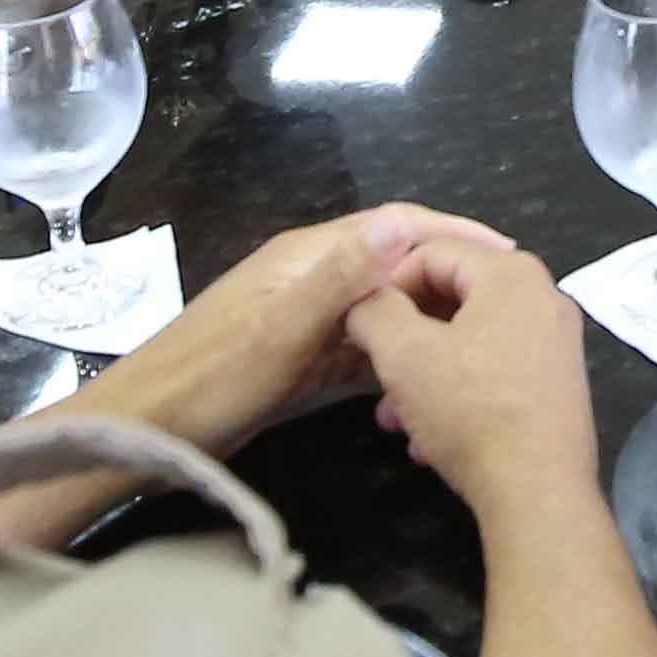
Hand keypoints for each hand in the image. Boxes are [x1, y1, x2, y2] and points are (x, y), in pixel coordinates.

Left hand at [120, 203, 515, 446]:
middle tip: (505, 312)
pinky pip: (362, 347)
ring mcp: (305, 318)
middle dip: (448, 280)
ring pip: (382, 308)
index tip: (509, 256)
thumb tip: (403, 222)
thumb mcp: (280, 329)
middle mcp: (311, 277)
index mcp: (308, 256)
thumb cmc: (212, 380)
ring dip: (425, 320)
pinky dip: (395, 356)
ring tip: (478, 345)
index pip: (396, 225)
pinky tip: (425, 380)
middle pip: (394, 265)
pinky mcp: (300, 358)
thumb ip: (341, 277)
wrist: (148, 433)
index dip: (453, 235)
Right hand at [344, 235, 607, 514]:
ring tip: (392, 416)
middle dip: (404, 338)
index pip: (431, 252)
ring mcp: (555, 344)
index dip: (385, 284)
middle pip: (453, 298)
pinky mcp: (557, 386)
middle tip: (372, 371)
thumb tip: (363, 300)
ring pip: (469, 342)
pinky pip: (494, 372)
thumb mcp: (403, 354)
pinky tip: (427, 439)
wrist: (537, 491)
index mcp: (512, 274)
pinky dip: (457, 395)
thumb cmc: (470, 410)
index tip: (359, 322)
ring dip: (423, 375)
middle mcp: (543, 299)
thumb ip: (374, 311)